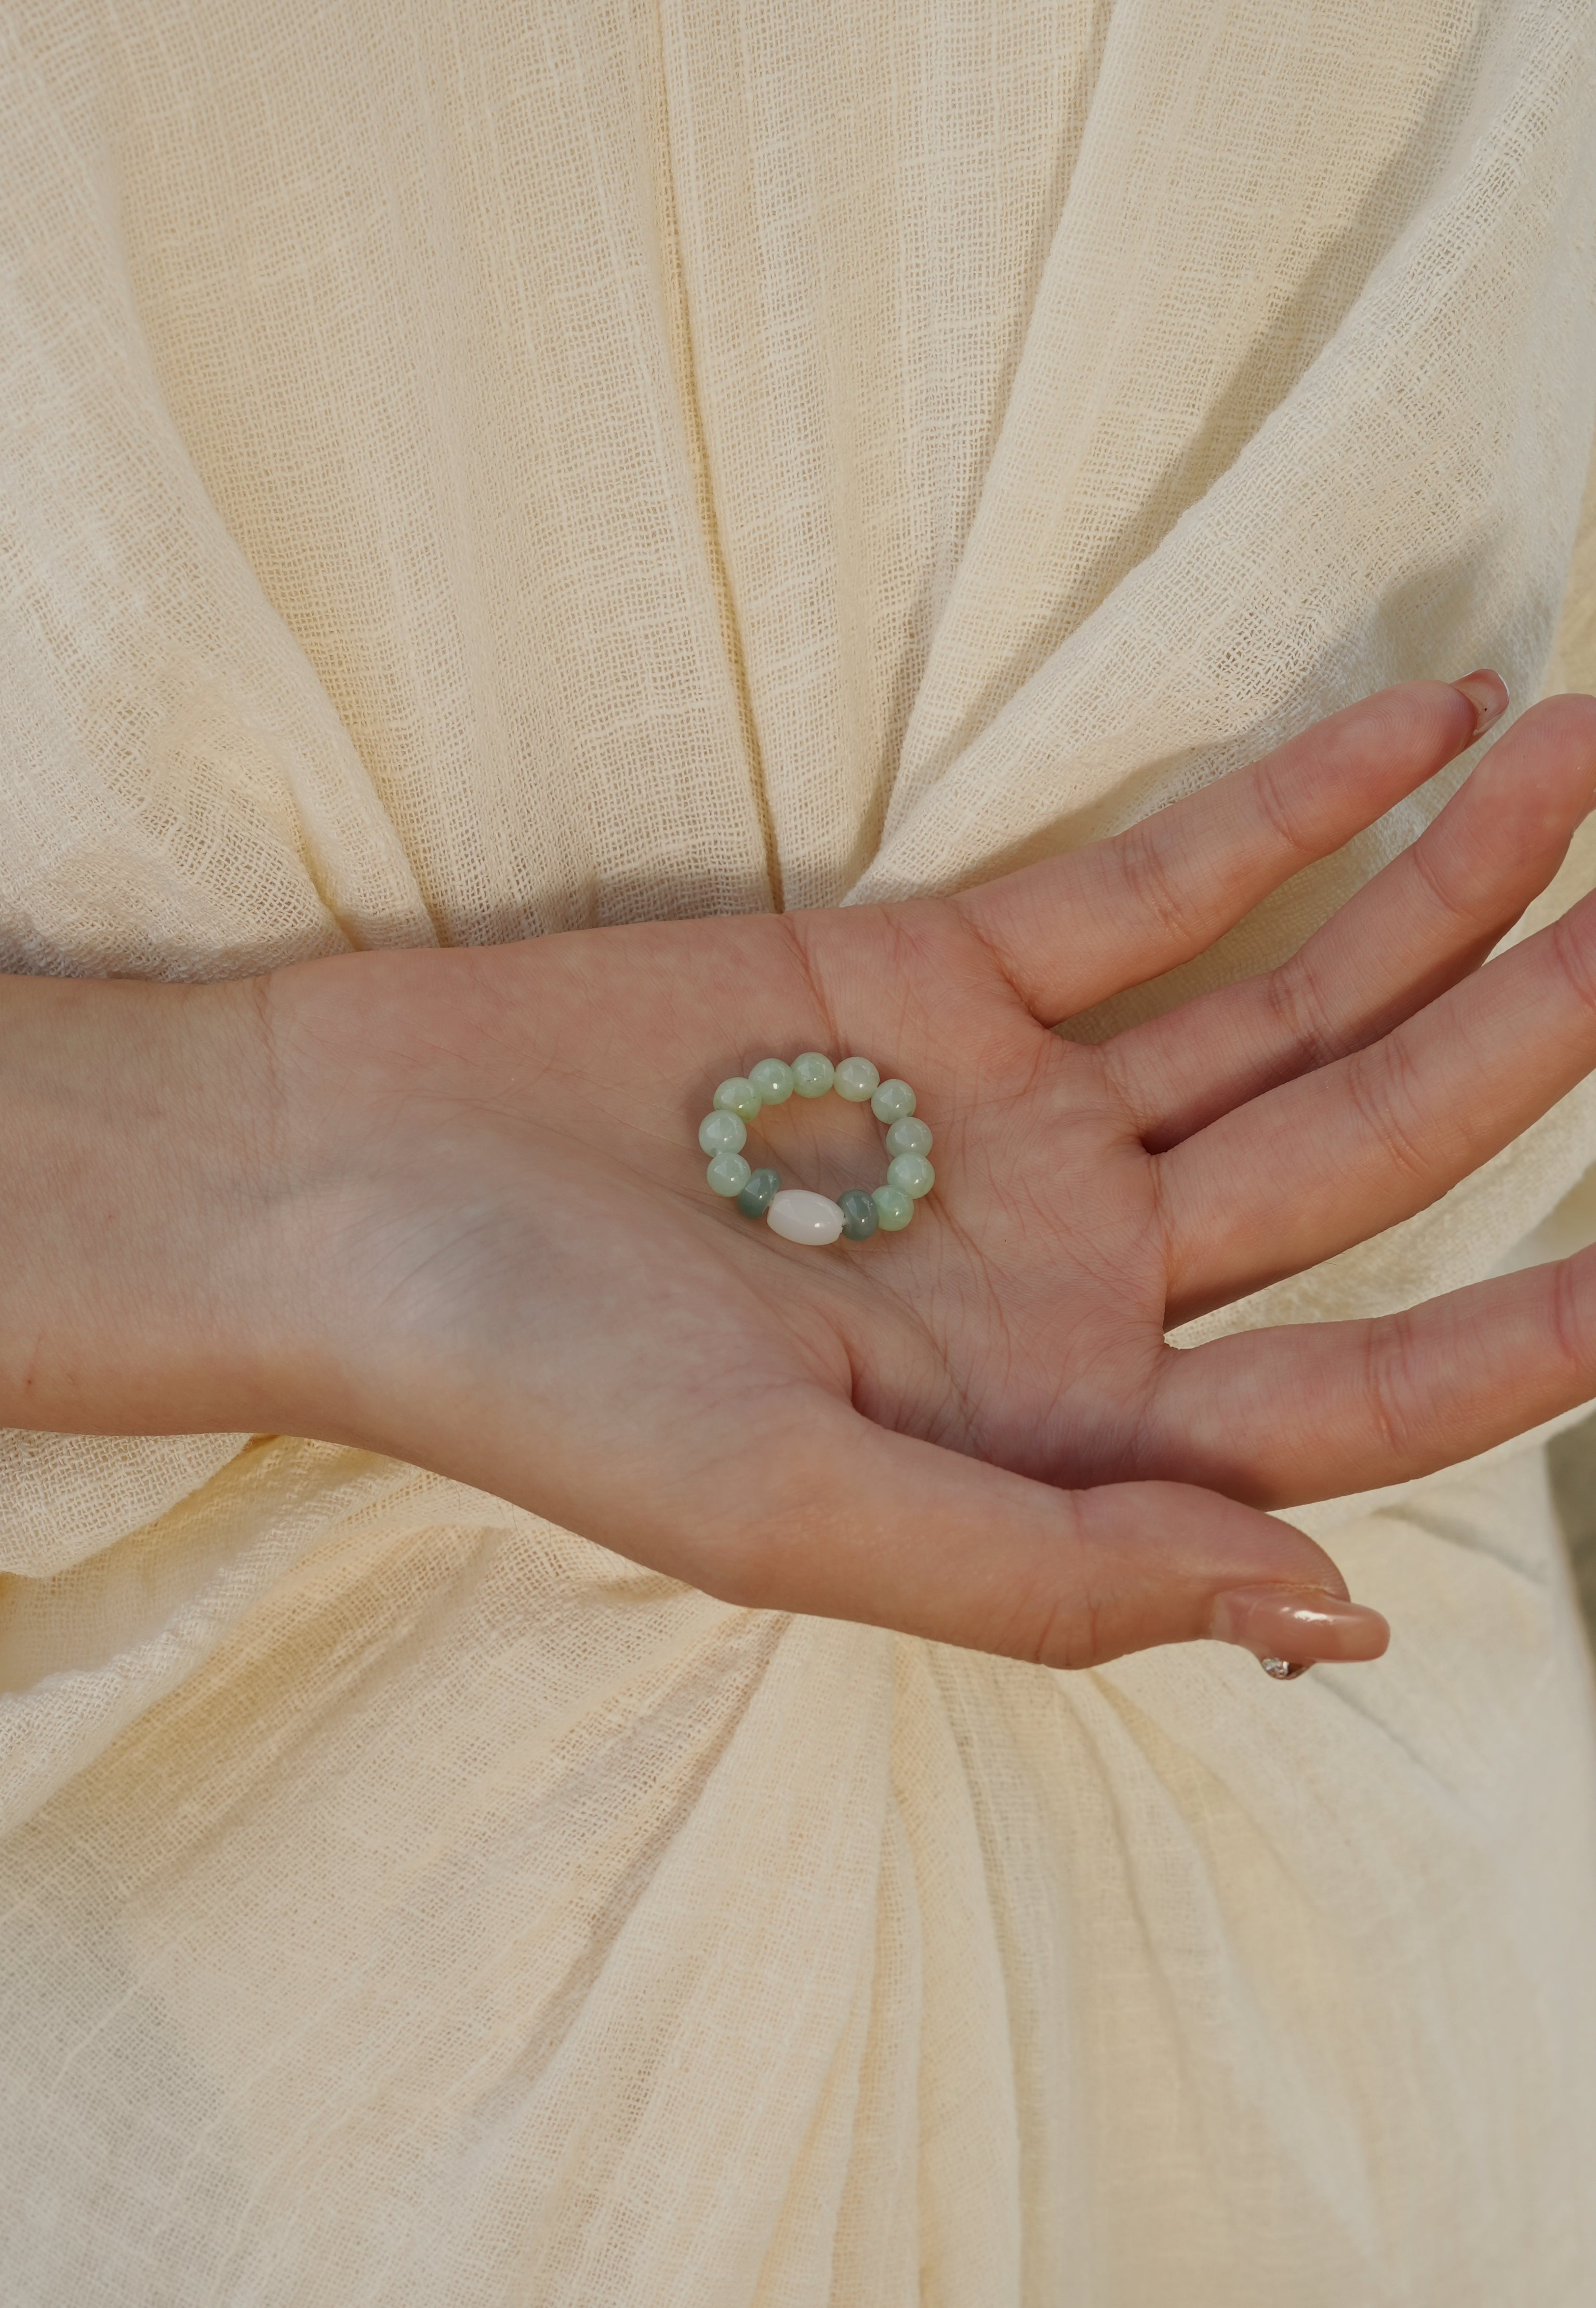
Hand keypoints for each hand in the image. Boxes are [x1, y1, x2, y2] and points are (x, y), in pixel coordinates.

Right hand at [9, 676, 1595, 1672]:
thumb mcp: (784, 1517)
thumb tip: (1328, 1615)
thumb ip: (1054, 1575)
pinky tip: (1418, 730)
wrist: (337, 1183)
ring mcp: (1020, 1112)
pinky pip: (1151, 881)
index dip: (1521, 1340)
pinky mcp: (938, 973)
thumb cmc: (528, 1378)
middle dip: (1521, 1046)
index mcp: (1057, 1434)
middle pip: (1358, 1162)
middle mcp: (1073, 1274)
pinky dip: (1279, 807)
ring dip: (1442, 901)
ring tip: (1577, 780)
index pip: (1353, 1396)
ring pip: (1288, 1002)